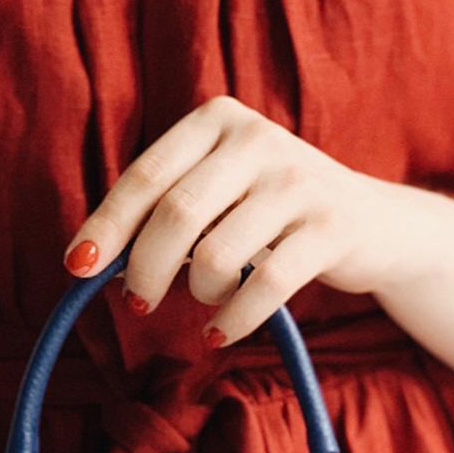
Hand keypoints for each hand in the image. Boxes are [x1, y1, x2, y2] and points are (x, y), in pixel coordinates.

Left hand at [61, 95, 410, 345]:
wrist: (375, 224)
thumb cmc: (275, 213)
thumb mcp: (222, 189)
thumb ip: (167, 208)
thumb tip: (92, 260)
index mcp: (218, 119)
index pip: (146, 176)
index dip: (106, 226)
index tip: (77, 269)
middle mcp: (258, 140)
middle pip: (176, 215)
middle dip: (146, 269)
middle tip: (140, 302)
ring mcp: (299, 182)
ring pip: (217, 255)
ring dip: (198, 294)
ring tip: (205, 302)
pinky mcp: (331, 227)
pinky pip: (266, 285)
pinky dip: (232, 319)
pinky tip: (218, 333)